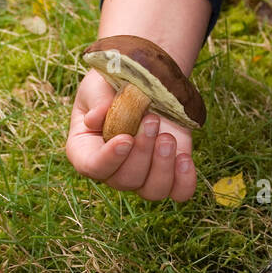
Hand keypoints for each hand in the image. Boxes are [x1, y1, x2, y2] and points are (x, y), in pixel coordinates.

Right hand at [66, 69, 196, 201]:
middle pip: (124, 181)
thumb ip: (97, 100)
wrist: (147, 80)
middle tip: (152, 120)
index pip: (91, 167)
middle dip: (142, 153)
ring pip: (152, 191)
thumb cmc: (115, 82)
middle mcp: (113, 169)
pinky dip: (184, 181)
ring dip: (163, 167)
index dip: (108, 159)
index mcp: (86, 149)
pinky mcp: (171, 172)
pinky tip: (185, 159)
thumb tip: (95, 119)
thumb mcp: (99, 84)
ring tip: (168, 137)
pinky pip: (178, 192)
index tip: (126, 139)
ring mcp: (143, 175)